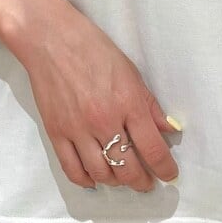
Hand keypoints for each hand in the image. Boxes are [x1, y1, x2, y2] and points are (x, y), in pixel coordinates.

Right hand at [21, 0, 180, 191]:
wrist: (51, 40)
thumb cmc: (94, 49)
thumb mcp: (131, 72)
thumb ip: (150, 105)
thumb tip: (169, 129)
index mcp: (127, 103)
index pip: (153, 148)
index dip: (165, 168)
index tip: (169, 175)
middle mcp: (104, 121)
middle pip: (128, 167)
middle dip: (142, 181)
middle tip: (148, 182)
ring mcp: (78, 130)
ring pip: (101, 173)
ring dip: (117, 182)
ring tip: (123, 178)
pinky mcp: (56, 133)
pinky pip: (73, 169)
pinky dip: (86, 180)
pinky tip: (95, 178)